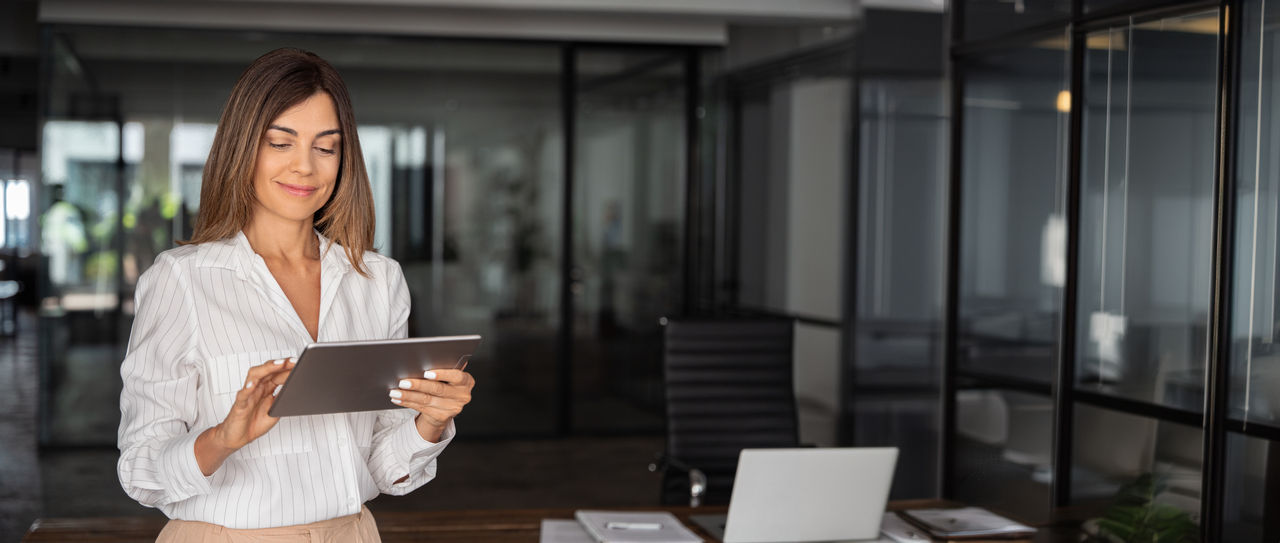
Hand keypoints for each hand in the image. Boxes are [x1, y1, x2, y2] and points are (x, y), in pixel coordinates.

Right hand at [196, 358, 295, 476]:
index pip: (277, 374)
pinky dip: (247, 389)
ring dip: (266, 369)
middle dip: (280, 364)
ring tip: (278, 364)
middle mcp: (257, 388)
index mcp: (266, 389)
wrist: (237, 437)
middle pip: (267, 371)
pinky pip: (242, 395)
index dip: (288, 368)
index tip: (300, 363)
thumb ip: (282, 399)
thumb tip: (296, 389)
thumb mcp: (275, 410)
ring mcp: (248, 395)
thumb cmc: (254, 423)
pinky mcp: (239, 405)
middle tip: (293, 360)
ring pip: (254, 376)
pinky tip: (252, 385)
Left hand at [389, 368, 474, 441]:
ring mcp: (453, 408)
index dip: (442, 374)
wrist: (447, 406)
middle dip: (418, 385)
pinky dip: (408, 403)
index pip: (457, 376)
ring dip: (408, 396)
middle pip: (438, 389)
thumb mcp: (449, 376)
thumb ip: (443, 367)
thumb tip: (422, 360)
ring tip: (395, 391)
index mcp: (466, 381)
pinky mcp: (442, 417)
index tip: (426, 372)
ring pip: (427, 400)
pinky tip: (398, 399)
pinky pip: (422, 408)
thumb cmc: (445, 384)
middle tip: (403, 382)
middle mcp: (462, 396)